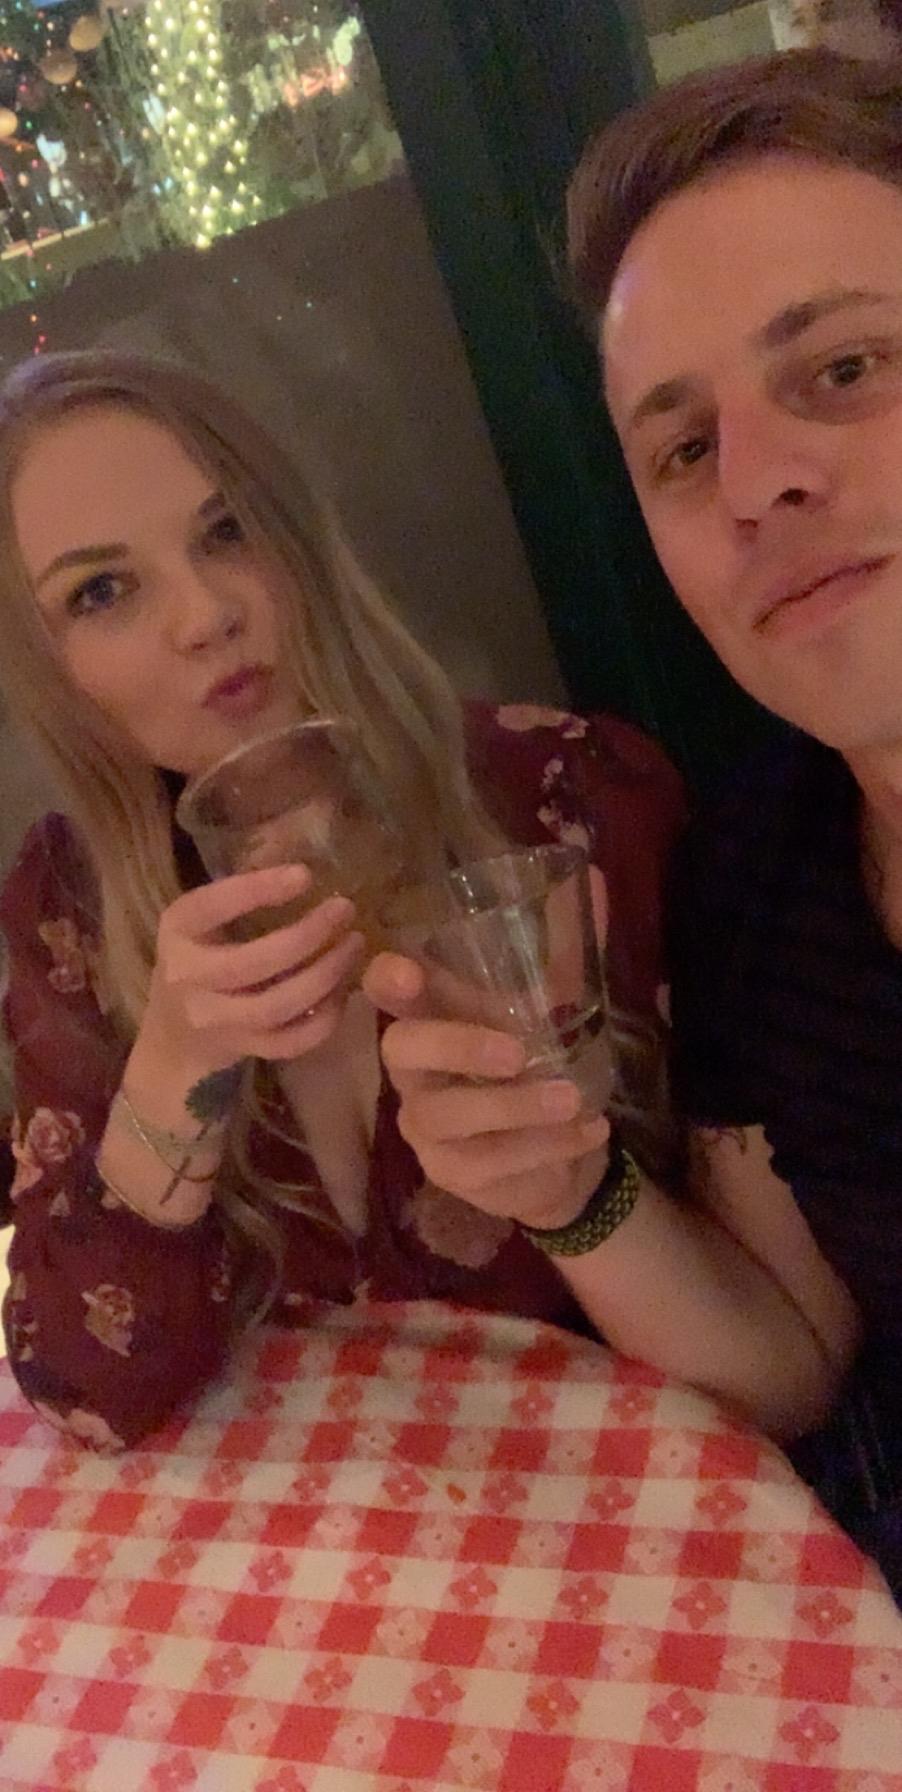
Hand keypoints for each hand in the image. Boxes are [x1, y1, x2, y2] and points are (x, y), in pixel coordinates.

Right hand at [137, 863, 364, 1081]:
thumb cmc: (198, 959)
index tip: (305, 875)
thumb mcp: (202, 922)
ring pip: (278, 1006)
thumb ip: (240, 896)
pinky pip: (291, 1041)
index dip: (259, 889)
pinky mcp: (241, 1049)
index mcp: (178, 930)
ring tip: (353, 945)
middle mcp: (188, 977)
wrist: (172, 1036)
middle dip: (310, 935)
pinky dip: (325, 1018)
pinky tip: (343, 990)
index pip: (214, 906)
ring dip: (325, 975)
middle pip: (256, 962)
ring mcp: (213, 1021)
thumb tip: (304, 870)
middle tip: (345, 911)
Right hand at [363, 952, 609, 1227]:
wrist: (556, 1157)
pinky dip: (546, 1142)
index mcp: (428, 1019)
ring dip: (515, 1105)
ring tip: (571, 1100)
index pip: (384, 988)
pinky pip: (489, 1158)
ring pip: (448, 1112)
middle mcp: (412, 1070)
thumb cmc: (532, 1073)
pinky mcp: (448, 1171)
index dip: (385, 978)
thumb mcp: (535, 1026)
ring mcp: (424, 1124)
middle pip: (401, 1048)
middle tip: (516, 1054)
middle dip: (457, 1045)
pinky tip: (589, 1130)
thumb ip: (535, 993)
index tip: (408, 976)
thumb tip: (576, 942)